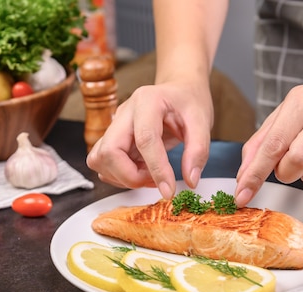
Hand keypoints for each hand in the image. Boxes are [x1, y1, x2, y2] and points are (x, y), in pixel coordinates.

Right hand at [86, 80, 213, 199]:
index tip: (169, 190)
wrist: (178, 89)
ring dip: (122, 177)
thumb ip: (198, 151)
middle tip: (154, 179)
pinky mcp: (111, 138)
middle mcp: (124, 112)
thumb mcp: (202, 121)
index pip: (145, 139)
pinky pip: (102, 163)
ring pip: (99, 159)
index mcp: (147, 101)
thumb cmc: (188, 101)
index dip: (156, 169)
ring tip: (148, 173)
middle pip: (109, 151)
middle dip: (129, 176)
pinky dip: (118, 175)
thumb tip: (191, 181)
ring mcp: (114, 126)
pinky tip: (140, 170)